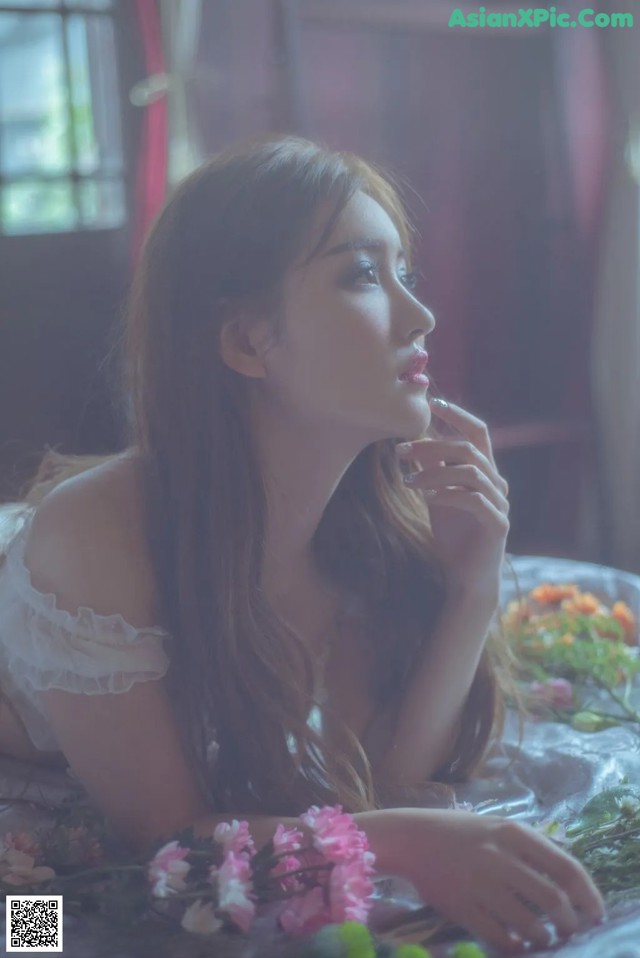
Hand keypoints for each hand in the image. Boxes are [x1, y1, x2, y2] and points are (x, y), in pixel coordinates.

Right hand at [366, 808, 605, 953]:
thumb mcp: (498, 826)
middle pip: (553, 902)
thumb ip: (530, 847)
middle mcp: (500, 857)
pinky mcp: (462, 907)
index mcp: (513, 833)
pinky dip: (515, 948)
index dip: (588, 897)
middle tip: (569, 932)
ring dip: (543, 939)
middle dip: (569, 925)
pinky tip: (516, 945)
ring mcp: (480, 883)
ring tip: (541, 939)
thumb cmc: (460, 833)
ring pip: (530, 926)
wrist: (411, 838)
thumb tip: (569, 879)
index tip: (595, 914)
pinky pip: (500, 939)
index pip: (567, 869)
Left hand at [396, 400, 509, 601]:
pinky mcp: (497, 525)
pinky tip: (428, 500)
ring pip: (471, 472)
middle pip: (469, 449)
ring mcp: (500, 504)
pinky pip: (473, 500)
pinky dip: (448, 495)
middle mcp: (498, 484)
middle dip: (433, 446)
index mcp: (486, 472)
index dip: (457, 415)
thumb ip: (432, 469)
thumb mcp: (437, 495)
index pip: (478, 433)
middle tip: (401, 451)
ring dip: (435, 473)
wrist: (465, 577)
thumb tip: (414, 441)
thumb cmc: (453, 535)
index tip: (432, 403)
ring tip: (408, 482)